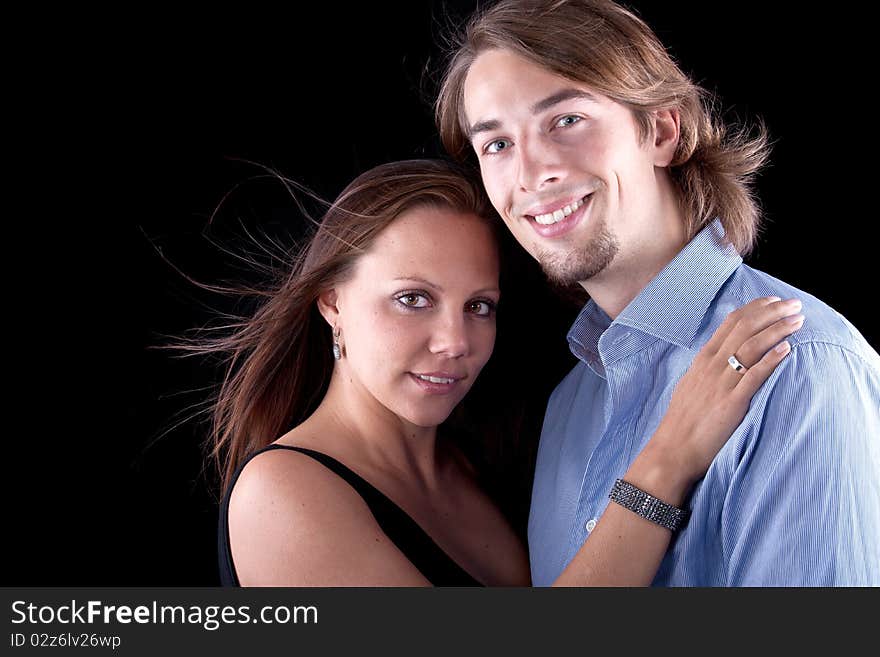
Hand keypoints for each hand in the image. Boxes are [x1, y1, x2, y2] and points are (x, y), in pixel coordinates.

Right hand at [647, 296, 803, 488]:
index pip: (731, 323)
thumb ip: (709, 368)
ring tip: (798, 321)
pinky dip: (771, 360)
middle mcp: (712, 366)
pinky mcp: (731, 403)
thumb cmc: (684, 421)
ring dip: (777, 330)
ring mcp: (721, 384)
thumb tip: (724, 355)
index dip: (755, 308)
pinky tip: (787, 349)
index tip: (774, 301)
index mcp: (703, 360)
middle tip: (794, 304)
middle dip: (772, 312)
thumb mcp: (691, 385)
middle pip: (745, 328)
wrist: (673, 450)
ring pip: (751, 346)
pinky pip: (753, 376)